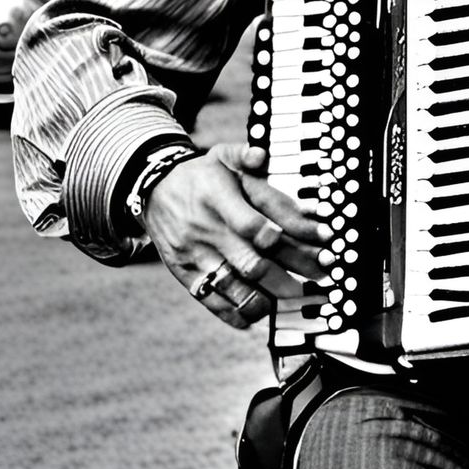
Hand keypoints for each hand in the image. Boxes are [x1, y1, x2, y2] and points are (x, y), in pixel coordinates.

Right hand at [142, 143, 330, 329]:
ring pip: (233, 287)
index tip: (316, 241)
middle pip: (250, 262)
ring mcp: (195, 256)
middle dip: (287, 275)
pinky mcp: (186, 274)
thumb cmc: (200, 176)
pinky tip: (260, 313)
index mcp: (217, 198)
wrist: (152, 192)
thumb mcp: (220, 155)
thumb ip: (244, 154)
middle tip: (317, 278)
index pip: (250, 224)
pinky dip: (237, 313)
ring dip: (266, 298)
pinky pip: (211, 300)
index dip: (280, 237)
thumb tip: (261, 155)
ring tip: (293, 298)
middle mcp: (206, 230)